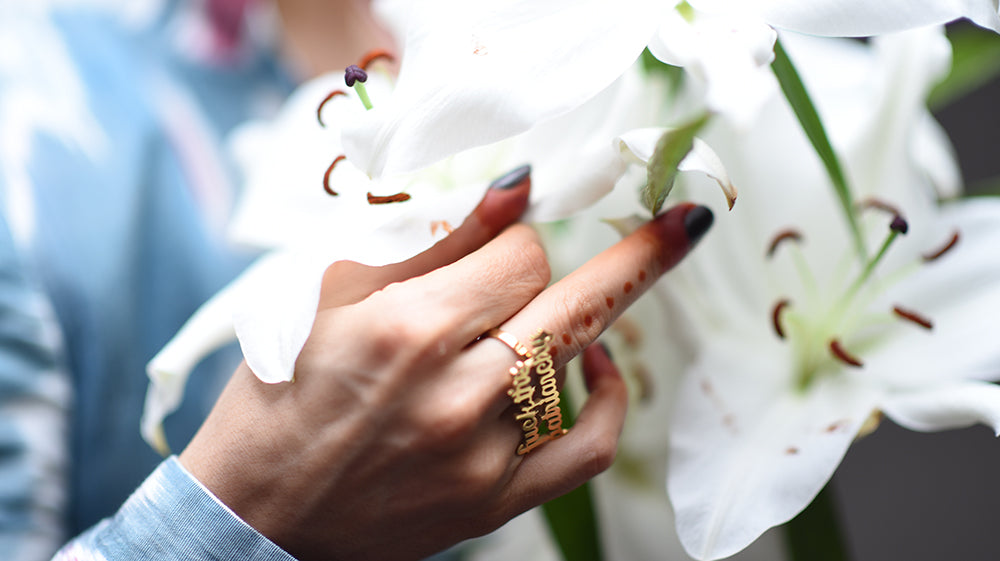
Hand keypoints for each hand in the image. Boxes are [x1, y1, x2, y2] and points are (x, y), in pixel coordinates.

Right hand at [179, 166, 712, 560]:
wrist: (259, 514)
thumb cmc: (284, 394)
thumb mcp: (340, 297)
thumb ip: (439, 244)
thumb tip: (518, 189)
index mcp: (410, 329)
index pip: (523, 258)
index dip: (522, 240)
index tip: (509, 239)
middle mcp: (455, 393)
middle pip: (574, 303)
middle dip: (636, 255)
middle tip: (681, 224)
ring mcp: (481, 455)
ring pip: (575, 364)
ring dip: (578, 323)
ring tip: (570, 302)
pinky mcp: (495, 502)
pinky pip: (589, 448)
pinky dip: (608, 401)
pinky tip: (598, 369)